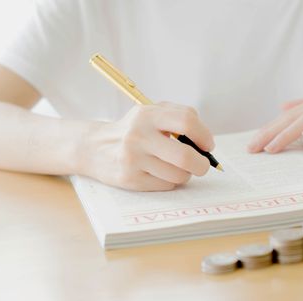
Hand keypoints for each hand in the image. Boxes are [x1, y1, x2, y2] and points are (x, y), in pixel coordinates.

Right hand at [76, 102, 214, 190]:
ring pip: (178, 175)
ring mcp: (133, 159)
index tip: (207, 145)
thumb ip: (178, 118)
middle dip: (201, 164)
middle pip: (184, 156)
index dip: (204, 135)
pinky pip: (165, 185)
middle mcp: (138, 136)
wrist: (95, 148)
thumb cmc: (133, 130)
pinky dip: (170, 181)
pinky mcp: (130, 179)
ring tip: (175, 168)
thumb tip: (205, 143)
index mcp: (147, 114)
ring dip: (185, 174)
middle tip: (202, 165)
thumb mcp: (150, 113)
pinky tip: (159, 173)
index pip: (186, 122)